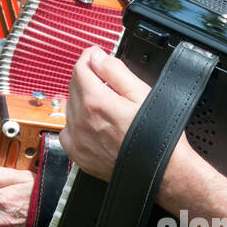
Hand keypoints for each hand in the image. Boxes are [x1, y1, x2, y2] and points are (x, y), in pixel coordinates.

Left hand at [59, 47, 148, 180]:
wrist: (159, 170)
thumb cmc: (155, 134)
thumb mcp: (140, 93)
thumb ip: (115, 71)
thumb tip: (98, 57)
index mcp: (95, 101)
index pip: (80, 68)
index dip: (89, 57)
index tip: (96, 55)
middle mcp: (81, 120)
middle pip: (74, 86)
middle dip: (87, 77)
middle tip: (104, 79)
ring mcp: (78, 139)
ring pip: (69, 107)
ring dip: (81, 99)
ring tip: (103, 104)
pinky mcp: (78, 155)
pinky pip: (66, 131)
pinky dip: (75, 124)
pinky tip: (91, 124)